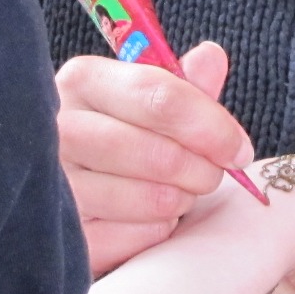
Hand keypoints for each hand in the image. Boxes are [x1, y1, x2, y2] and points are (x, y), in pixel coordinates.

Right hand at [55, 42, 252, 274]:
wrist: (75, 192)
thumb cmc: (122, 138)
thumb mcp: (151, 103)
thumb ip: (184, 85)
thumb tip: (211, 56)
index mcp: (84, 80)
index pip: (159, 96)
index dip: (211, 126)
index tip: (239, 150)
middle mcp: (58, 128)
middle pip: (158, 153)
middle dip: (201, 170)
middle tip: (211, 176)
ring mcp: (55, 183)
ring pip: (151, 199)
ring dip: (181, 200)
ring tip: (177, 193)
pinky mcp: (66, 234)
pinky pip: (137, 236)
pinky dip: (157, 231)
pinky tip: (149, 218)